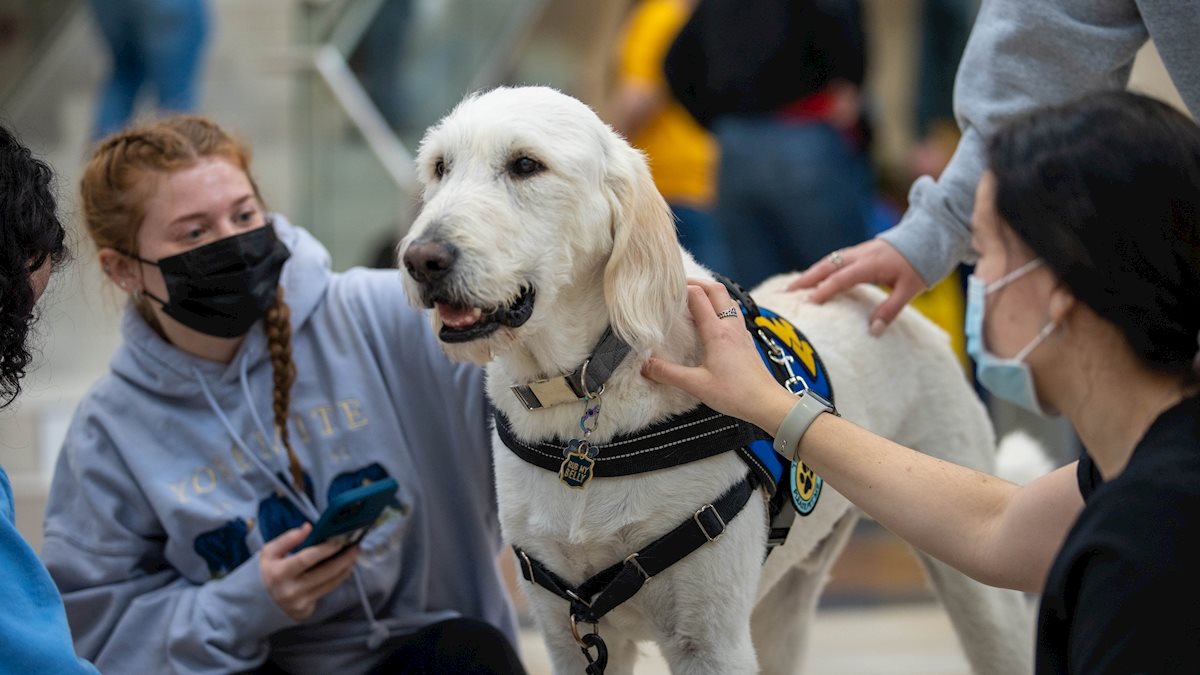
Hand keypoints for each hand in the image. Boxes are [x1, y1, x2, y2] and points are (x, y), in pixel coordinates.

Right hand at [260, 523, 360, 620]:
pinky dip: (338, 579)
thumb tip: (308, 527)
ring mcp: (299, 603)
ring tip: (353, 556)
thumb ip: (288, 539)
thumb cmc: (268, 571)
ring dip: (345, 569)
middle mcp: (290, 590)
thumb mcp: (270, 552)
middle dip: (343, 559)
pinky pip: (326, 592)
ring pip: (329, 584)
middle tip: (355, 547)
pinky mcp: (306, 611)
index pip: (306, 559)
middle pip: (324, 573)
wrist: (259, 602)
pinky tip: (345, 569)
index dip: (325, 549)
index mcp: (279, 573)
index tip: (340, 540)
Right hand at [642, 279, 795, 433]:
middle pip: (716, 289)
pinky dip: (722, 308)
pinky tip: (715, 321)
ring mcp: (741, 332)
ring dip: (712, 293)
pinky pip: (735, 315)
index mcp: (717, 332)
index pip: (698, 296)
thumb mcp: (696, 385)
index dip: (681, 287)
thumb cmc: (735, 394)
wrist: (767, 403)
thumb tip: (644, 365)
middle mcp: (730, 326)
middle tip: (679, 285)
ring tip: (695, 299)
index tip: (666, 289)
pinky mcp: (747, 341)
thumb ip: (668, 373)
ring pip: (728, 300)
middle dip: (697, 282)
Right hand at [787, 239, 926, 336]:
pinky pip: (833, 260)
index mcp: (871, 264)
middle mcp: (859, 255)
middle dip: (805, 279)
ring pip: (827, 261)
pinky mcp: (858, 252)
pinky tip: (812, 278)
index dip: (825, 290)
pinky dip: (819, 269)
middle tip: (786, 292)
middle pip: (826, 266)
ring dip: (809, 274)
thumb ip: (890, 310)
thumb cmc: (919, 265)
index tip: (809, 302)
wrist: (927, 237)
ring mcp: (857, 252)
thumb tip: (873, 331)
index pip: (842, 278)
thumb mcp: (910, 290)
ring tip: (792, 287)